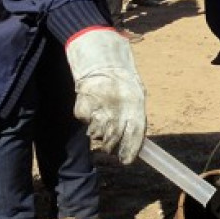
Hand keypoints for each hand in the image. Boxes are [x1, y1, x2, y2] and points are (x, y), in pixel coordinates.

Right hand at [65, 27, 145, 162]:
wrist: (100, 58)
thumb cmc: (122, 79)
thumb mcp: (137, 95)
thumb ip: (135, 118)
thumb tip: (134, 144)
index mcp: (135, 107)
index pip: (134, 137)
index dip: (130, 152)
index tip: (126, 160)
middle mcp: (116, 110)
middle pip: (113, 142)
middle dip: (113, 147)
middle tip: (111, 144)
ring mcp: (98, 110)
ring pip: (97, 136)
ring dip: (99, 132)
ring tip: (102, 116)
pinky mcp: (82, 109)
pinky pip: (85, 123)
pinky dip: (88, 119)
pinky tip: (93, 106)